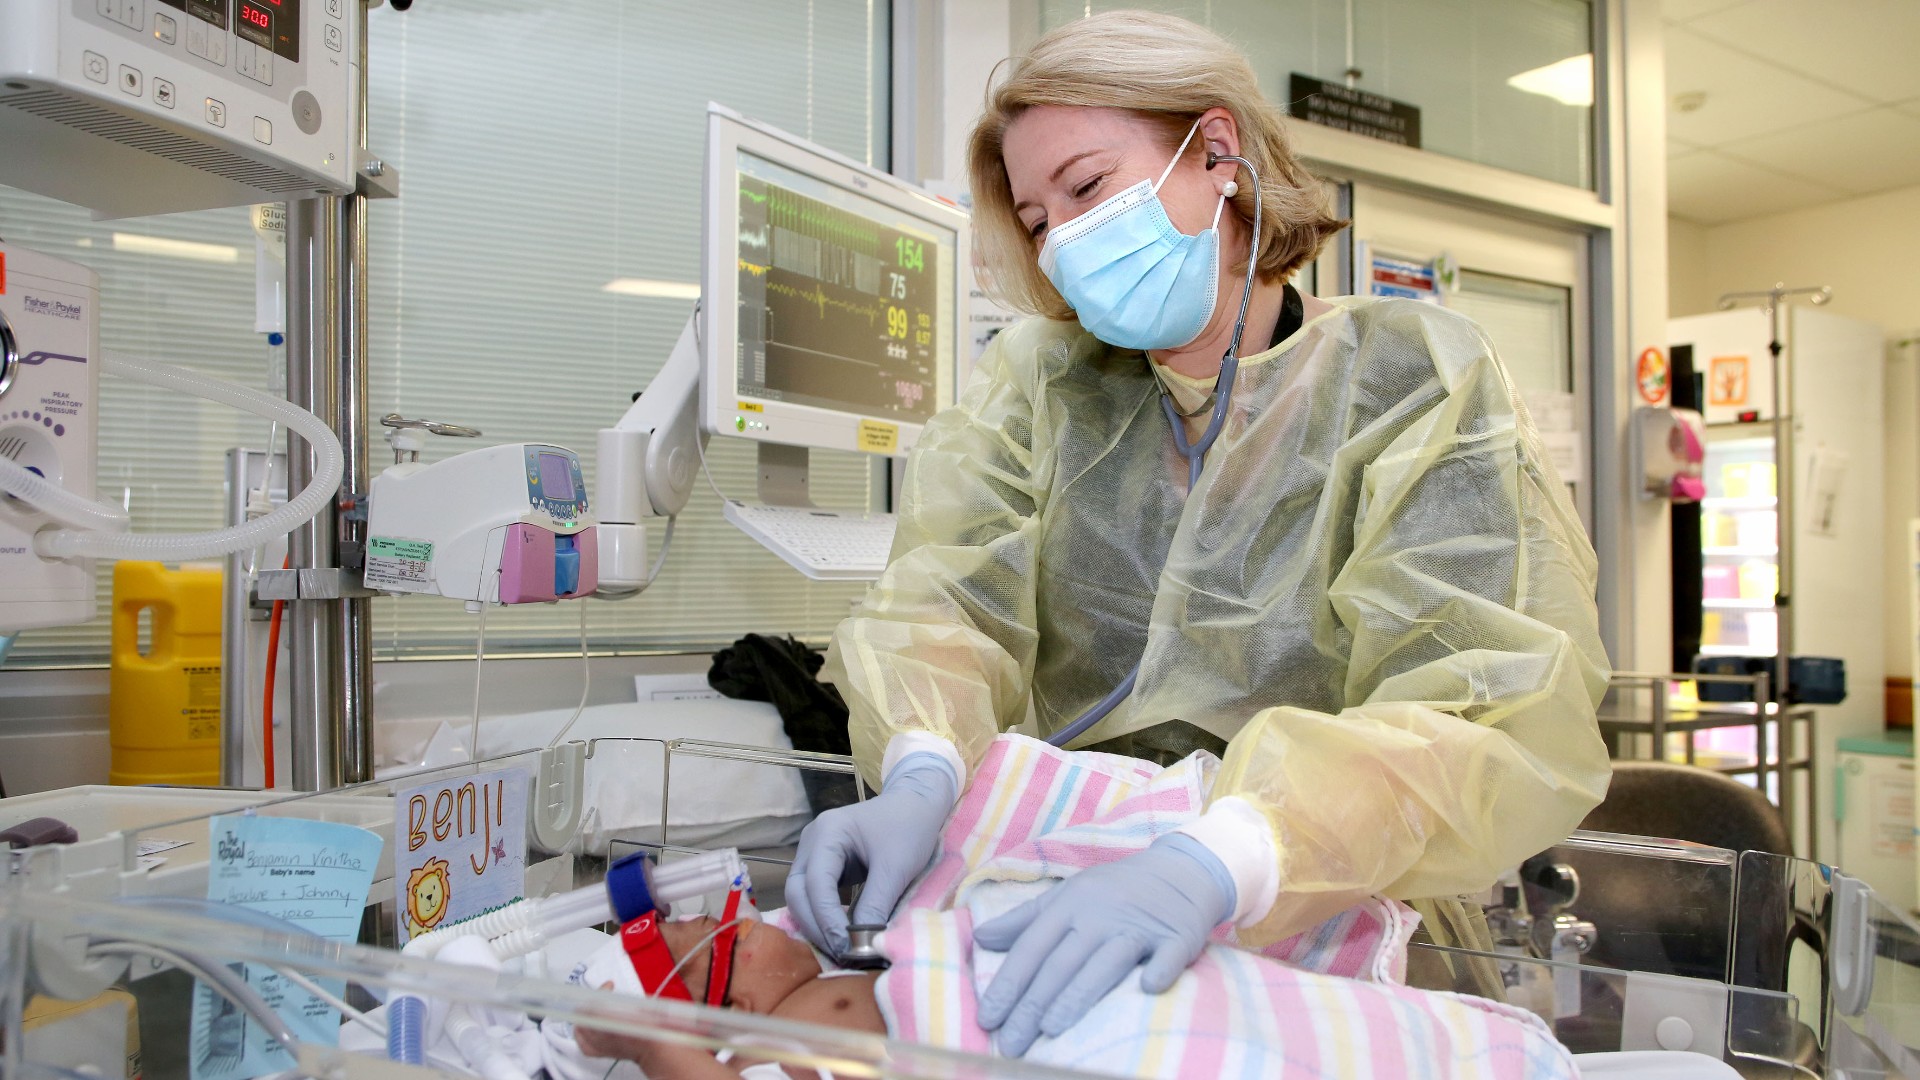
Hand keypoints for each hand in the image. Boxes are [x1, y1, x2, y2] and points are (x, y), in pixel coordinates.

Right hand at [785, 753, 956, 954]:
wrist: (917, 805)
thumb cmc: (909, 828)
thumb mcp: (895, 867)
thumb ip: (875, 905)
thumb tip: (862, 946)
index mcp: (827, 832)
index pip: (815, 883)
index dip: (827, 918)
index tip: (846, 947)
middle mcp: (812, 841)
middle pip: (798, 891)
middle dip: (816, 925)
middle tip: (841, 953)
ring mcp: (814, 853)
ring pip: (801, 897)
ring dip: (818, 925)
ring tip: (843, 949)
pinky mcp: (824, 866)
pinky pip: (814, 896)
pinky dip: (825, 917)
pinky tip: (843, 935)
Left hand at [973, 833, 1233, 1056]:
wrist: (1180, 870)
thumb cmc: (1113, 890)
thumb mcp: (1066, 896)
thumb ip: (1023, 919)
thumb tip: (979, 937)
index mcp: (1069, 905)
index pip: (1032, 949)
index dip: (1008, 984)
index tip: (987, 1019)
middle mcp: (1100, 916)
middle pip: (1062, 963)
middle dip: (1033, 1004)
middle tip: (1011, 1043)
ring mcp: (1139, 926)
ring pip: (1105, 962)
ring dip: (1079, 994)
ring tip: (1052, 1028)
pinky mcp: (1177, 936)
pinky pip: (1168, 955)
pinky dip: (1160, 969)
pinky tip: (1148, 988)